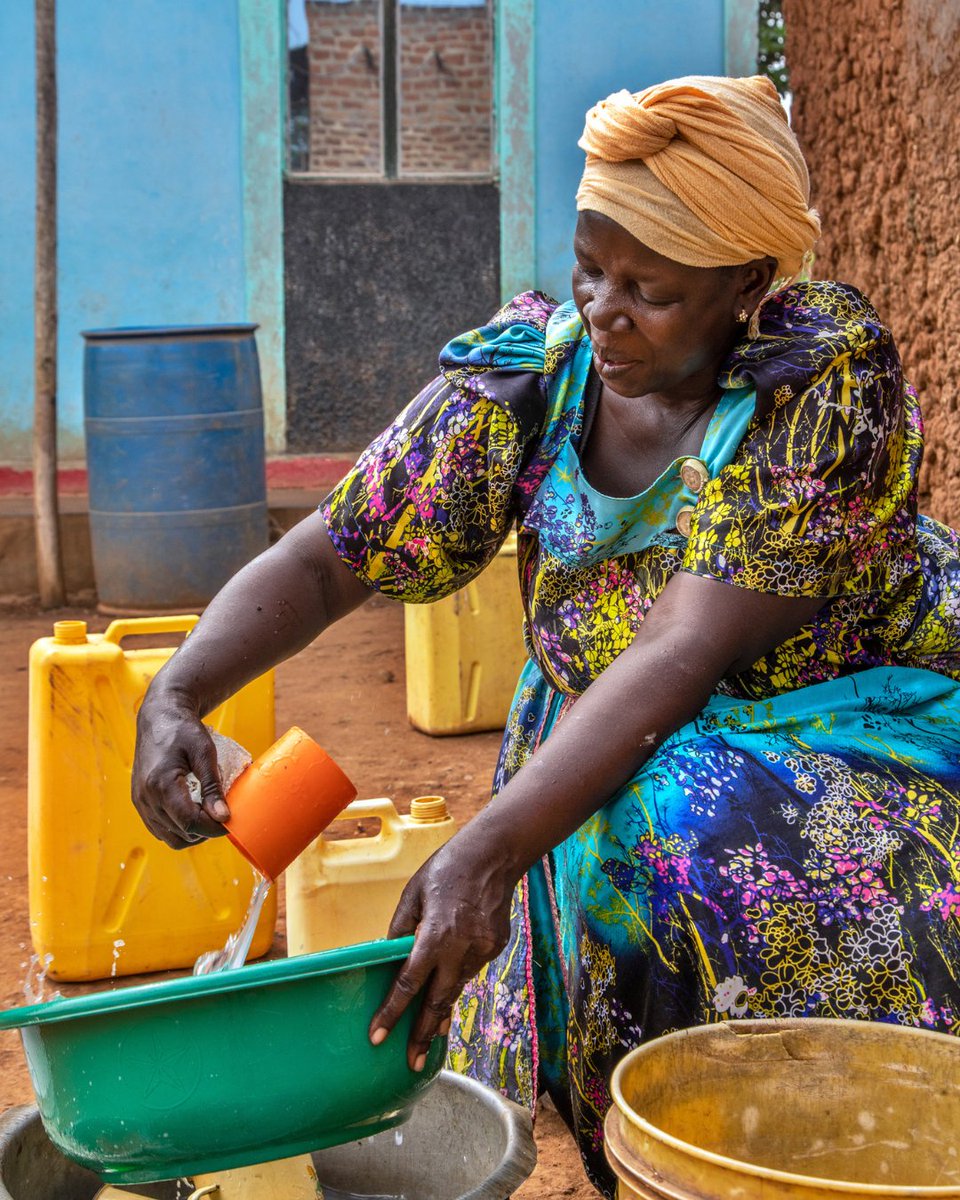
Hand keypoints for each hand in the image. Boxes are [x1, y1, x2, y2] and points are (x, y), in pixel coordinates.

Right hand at [132, 689, 229, 848]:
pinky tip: (193, 814)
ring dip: (192, 833)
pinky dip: (178, 829)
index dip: (213, 828)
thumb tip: (222, 817)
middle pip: (181, 833)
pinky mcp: (139, 802)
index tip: (230, 821)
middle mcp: (146, 798)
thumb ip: (213, 786)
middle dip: (205, 831)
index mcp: (161, 785)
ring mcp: (140, 802)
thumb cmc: (183, 730)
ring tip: (208, 816)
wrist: (159, 717)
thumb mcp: (204, 752)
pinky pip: (159, 829)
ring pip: (169, 837)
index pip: (189, 823)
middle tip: (221, 815)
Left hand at [368, 832, 517, 1070]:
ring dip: (441, 1009)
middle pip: (437, 1002)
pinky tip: (449, 979)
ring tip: (428, 1035)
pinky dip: (457, 977)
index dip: (391, 1013)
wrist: (494, 855)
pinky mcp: (496, 947)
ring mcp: (483, 950)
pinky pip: (471, 969)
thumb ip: (399, 930)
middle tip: (412, 1063)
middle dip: (423, 1036)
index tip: (377, 1037)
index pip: (408, 985)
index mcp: (435, 936)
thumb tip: (387, 958)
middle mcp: (460, 949)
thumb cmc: (446, 868)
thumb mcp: (413, 894)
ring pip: (456, 987)